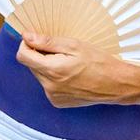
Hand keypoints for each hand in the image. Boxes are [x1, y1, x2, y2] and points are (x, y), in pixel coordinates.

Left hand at [15, 33, 139, 106]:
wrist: (116, 84)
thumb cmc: (99, 62)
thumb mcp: (74, 45)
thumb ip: (47, 42)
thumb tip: (26, 36)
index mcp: (52, 70)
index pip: (23, 56)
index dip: (26, 44)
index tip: (35, 39)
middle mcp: (49, 87)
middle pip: (32, 65)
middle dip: (40, 55)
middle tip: (60, 50)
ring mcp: (53, 97)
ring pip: (40, 75)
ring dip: (47, 67)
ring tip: (68, 63)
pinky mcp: (58, 102)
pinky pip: (48, 85)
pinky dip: (54, 78)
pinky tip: (71, 75)